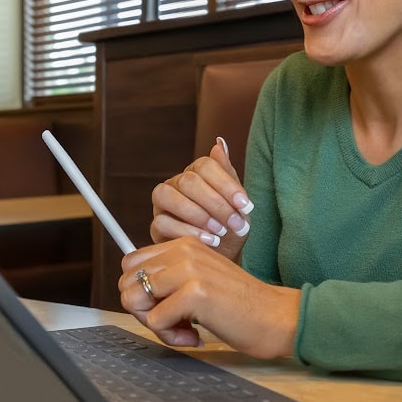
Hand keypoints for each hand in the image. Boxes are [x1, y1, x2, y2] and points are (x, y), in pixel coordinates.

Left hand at [119, 237, 299, 358]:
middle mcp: (183, 250)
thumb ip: (169, 279)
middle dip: (143, 310)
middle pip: (127, 283)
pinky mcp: (194, 293)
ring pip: (135, 300)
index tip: (164, 307)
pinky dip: (172, 337)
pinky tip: (196, 336)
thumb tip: (131, 294)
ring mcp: (188, 269)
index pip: (130, 264)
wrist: (276, 317)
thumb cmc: (239, 305)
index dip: (140, 292)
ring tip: (184, 330)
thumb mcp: (200, 279)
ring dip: (156, 325)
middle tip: (173, 322)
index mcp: (183, 244)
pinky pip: (155, 321)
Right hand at [151, 137, 253, 262]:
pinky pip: (162, 222)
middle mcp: (176, 183)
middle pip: (188, 180)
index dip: (226, 184)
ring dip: (197, 214)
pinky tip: (208, 241)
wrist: (224, 258)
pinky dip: (187, 231)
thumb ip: (229, 175)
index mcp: (197, 172)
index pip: (206, 165)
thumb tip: (219, 143)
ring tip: (220, 232)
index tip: (245, 205)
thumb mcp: (237, 204)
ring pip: (167, 195)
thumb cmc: (230, 228)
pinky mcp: (155, 226)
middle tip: (236, 223)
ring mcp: (163, 204)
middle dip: (216, 204)